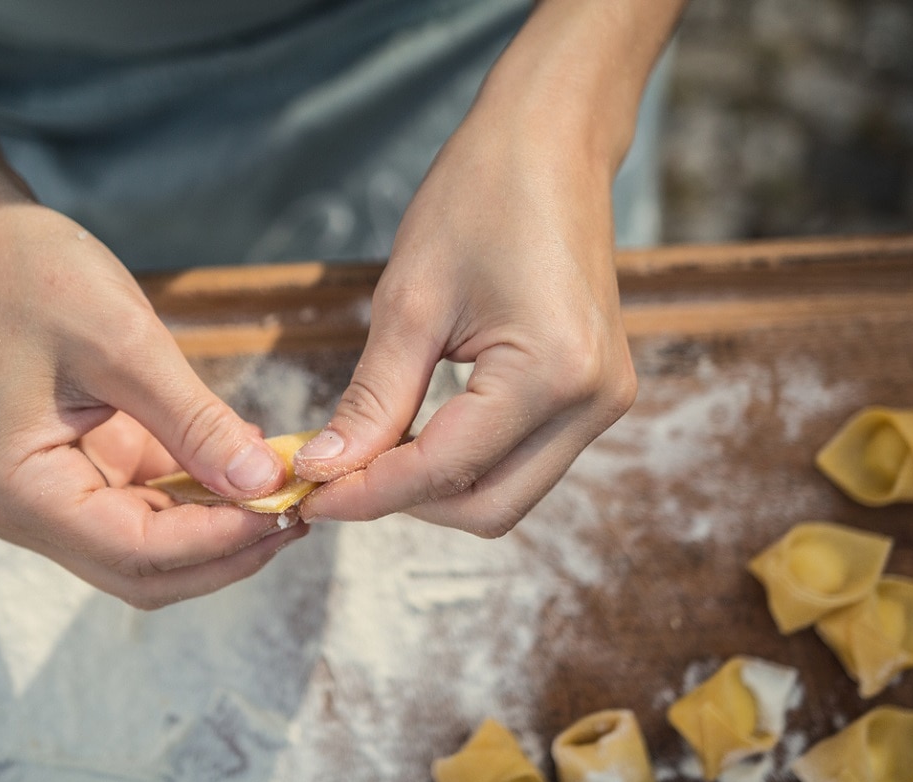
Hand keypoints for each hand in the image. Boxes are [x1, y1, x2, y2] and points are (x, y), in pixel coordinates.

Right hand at [0, 203, 306, 607]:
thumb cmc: (35, 279)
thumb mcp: (125, 346)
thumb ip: (195, 423)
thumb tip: (263, 484)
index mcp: (23, 491)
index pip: (137, 551)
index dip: (220, 541)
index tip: (289, 509)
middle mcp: (31, 511)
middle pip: (146, 569)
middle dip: (226, 551)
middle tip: (300, 515)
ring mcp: (56, 495)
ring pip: (154, 547)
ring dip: (221, 529)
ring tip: (289, 494)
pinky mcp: (83, 469)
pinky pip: (152, 504)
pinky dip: (204, 496)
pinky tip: (254, 470)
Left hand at [294, 92, 636, 535]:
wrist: (550, 141)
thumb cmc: (480, 196)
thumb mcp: (410, 301)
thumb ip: (373, 400)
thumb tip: (327, 469)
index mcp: (551, 373)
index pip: (444, 471)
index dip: (367, 492)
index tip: (307, 493)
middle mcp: (593, 402)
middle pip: (488, 508)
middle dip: (404, 502)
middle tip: (335, 477)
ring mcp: (604, 401)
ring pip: (508, 494)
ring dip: (436, 488)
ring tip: (371, 453)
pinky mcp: (596, 394)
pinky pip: (525, 460)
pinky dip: (467, 462)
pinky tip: (418, 434)